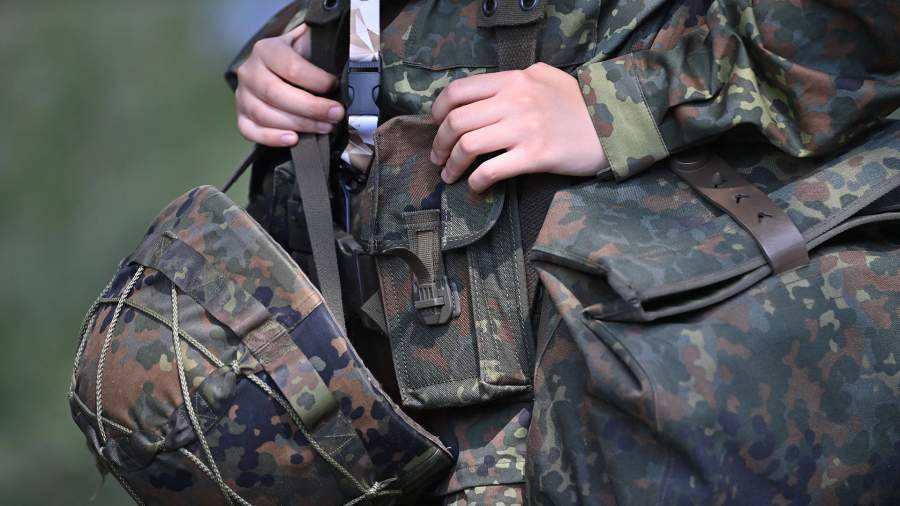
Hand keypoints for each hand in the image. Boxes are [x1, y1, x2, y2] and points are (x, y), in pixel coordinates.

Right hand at [234, 24, 344, 146]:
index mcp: (266, 50)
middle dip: (310, 108)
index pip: (290, 67)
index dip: (316, 80)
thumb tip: (340, 64)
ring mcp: (242, 96)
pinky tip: (293, 139)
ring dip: (298, 125)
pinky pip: (250, 131)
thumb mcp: (306, 45)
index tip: (335, 86)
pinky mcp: (241, 116)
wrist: (273, 66)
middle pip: (276, 93)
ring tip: (323, 127)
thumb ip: (319, 50)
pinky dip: (271, 138)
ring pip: (264, 115)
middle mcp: (250, 72)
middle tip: (335, 114)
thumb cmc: (295, 59)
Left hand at [430, 62, 607, 192]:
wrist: (614, 125)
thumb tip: (490, 89)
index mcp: (513, 81)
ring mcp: (524, 129)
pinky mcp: (535, 156)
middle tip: (438, 157)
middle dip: (439, 143)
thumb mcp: (546, 76)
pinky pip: (491, 170)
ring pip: (468, 145)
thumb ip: (517, 79)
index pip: (459, 91)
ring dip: (452, 164)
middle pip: (457, 121)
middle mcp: (514, 102)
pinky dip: (475, 182)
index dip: (438, 110)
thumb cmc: (579, 103)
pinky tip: (475, 187)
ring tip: (449, 175)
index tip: (437, 125)